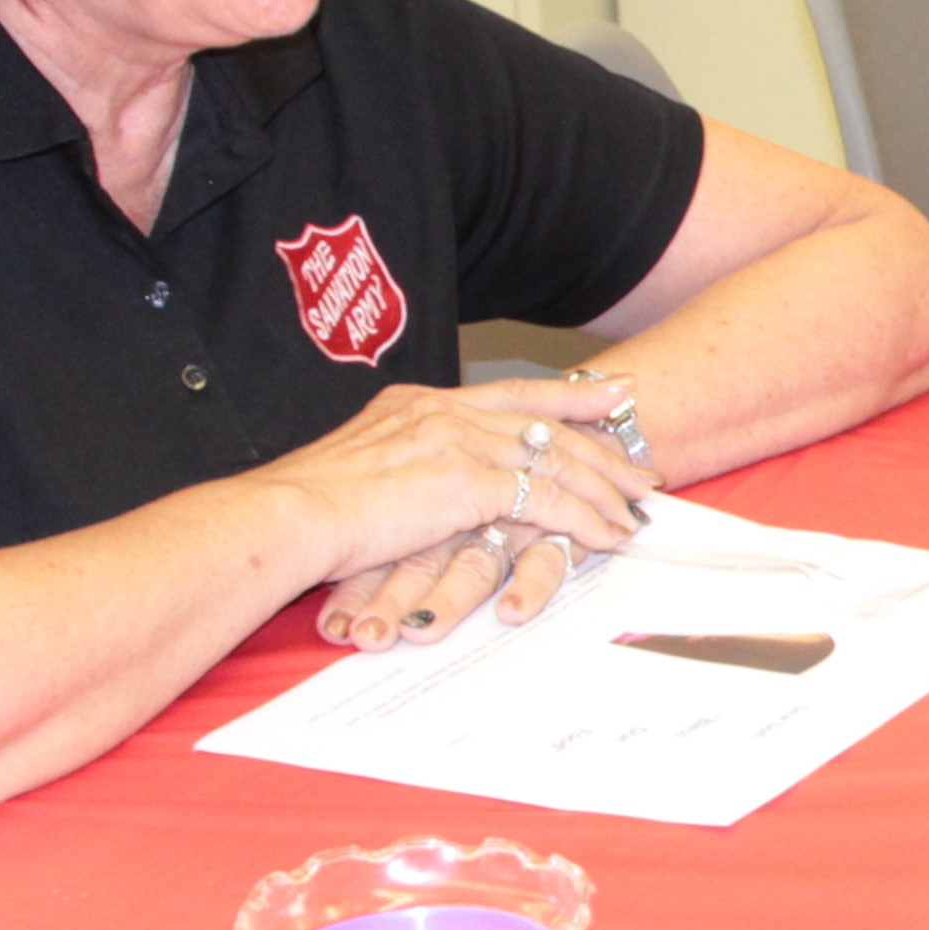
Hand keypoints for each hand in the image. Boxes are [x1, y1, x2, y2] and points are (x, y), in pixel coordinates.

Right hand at [264, 376, 653, 646]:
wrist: (283, 517)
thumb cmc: (302, 508)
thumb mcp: (357, 468)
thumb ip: (397, 463)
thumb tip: (409, 482)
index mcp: (419, 401)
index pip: (512, 393)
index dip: (568, 396)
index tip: (614, 393)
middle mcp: (446, 411)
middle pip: (547, 422)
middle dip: (604, 445)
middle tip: (645, 465)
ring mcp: (459, 441)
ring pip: (557, 459)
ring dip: (604, 488)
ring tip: (638, 510)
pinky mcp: (468, 482)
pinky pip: (548, 499)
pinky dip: (584, 519)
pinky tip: (607, 536)